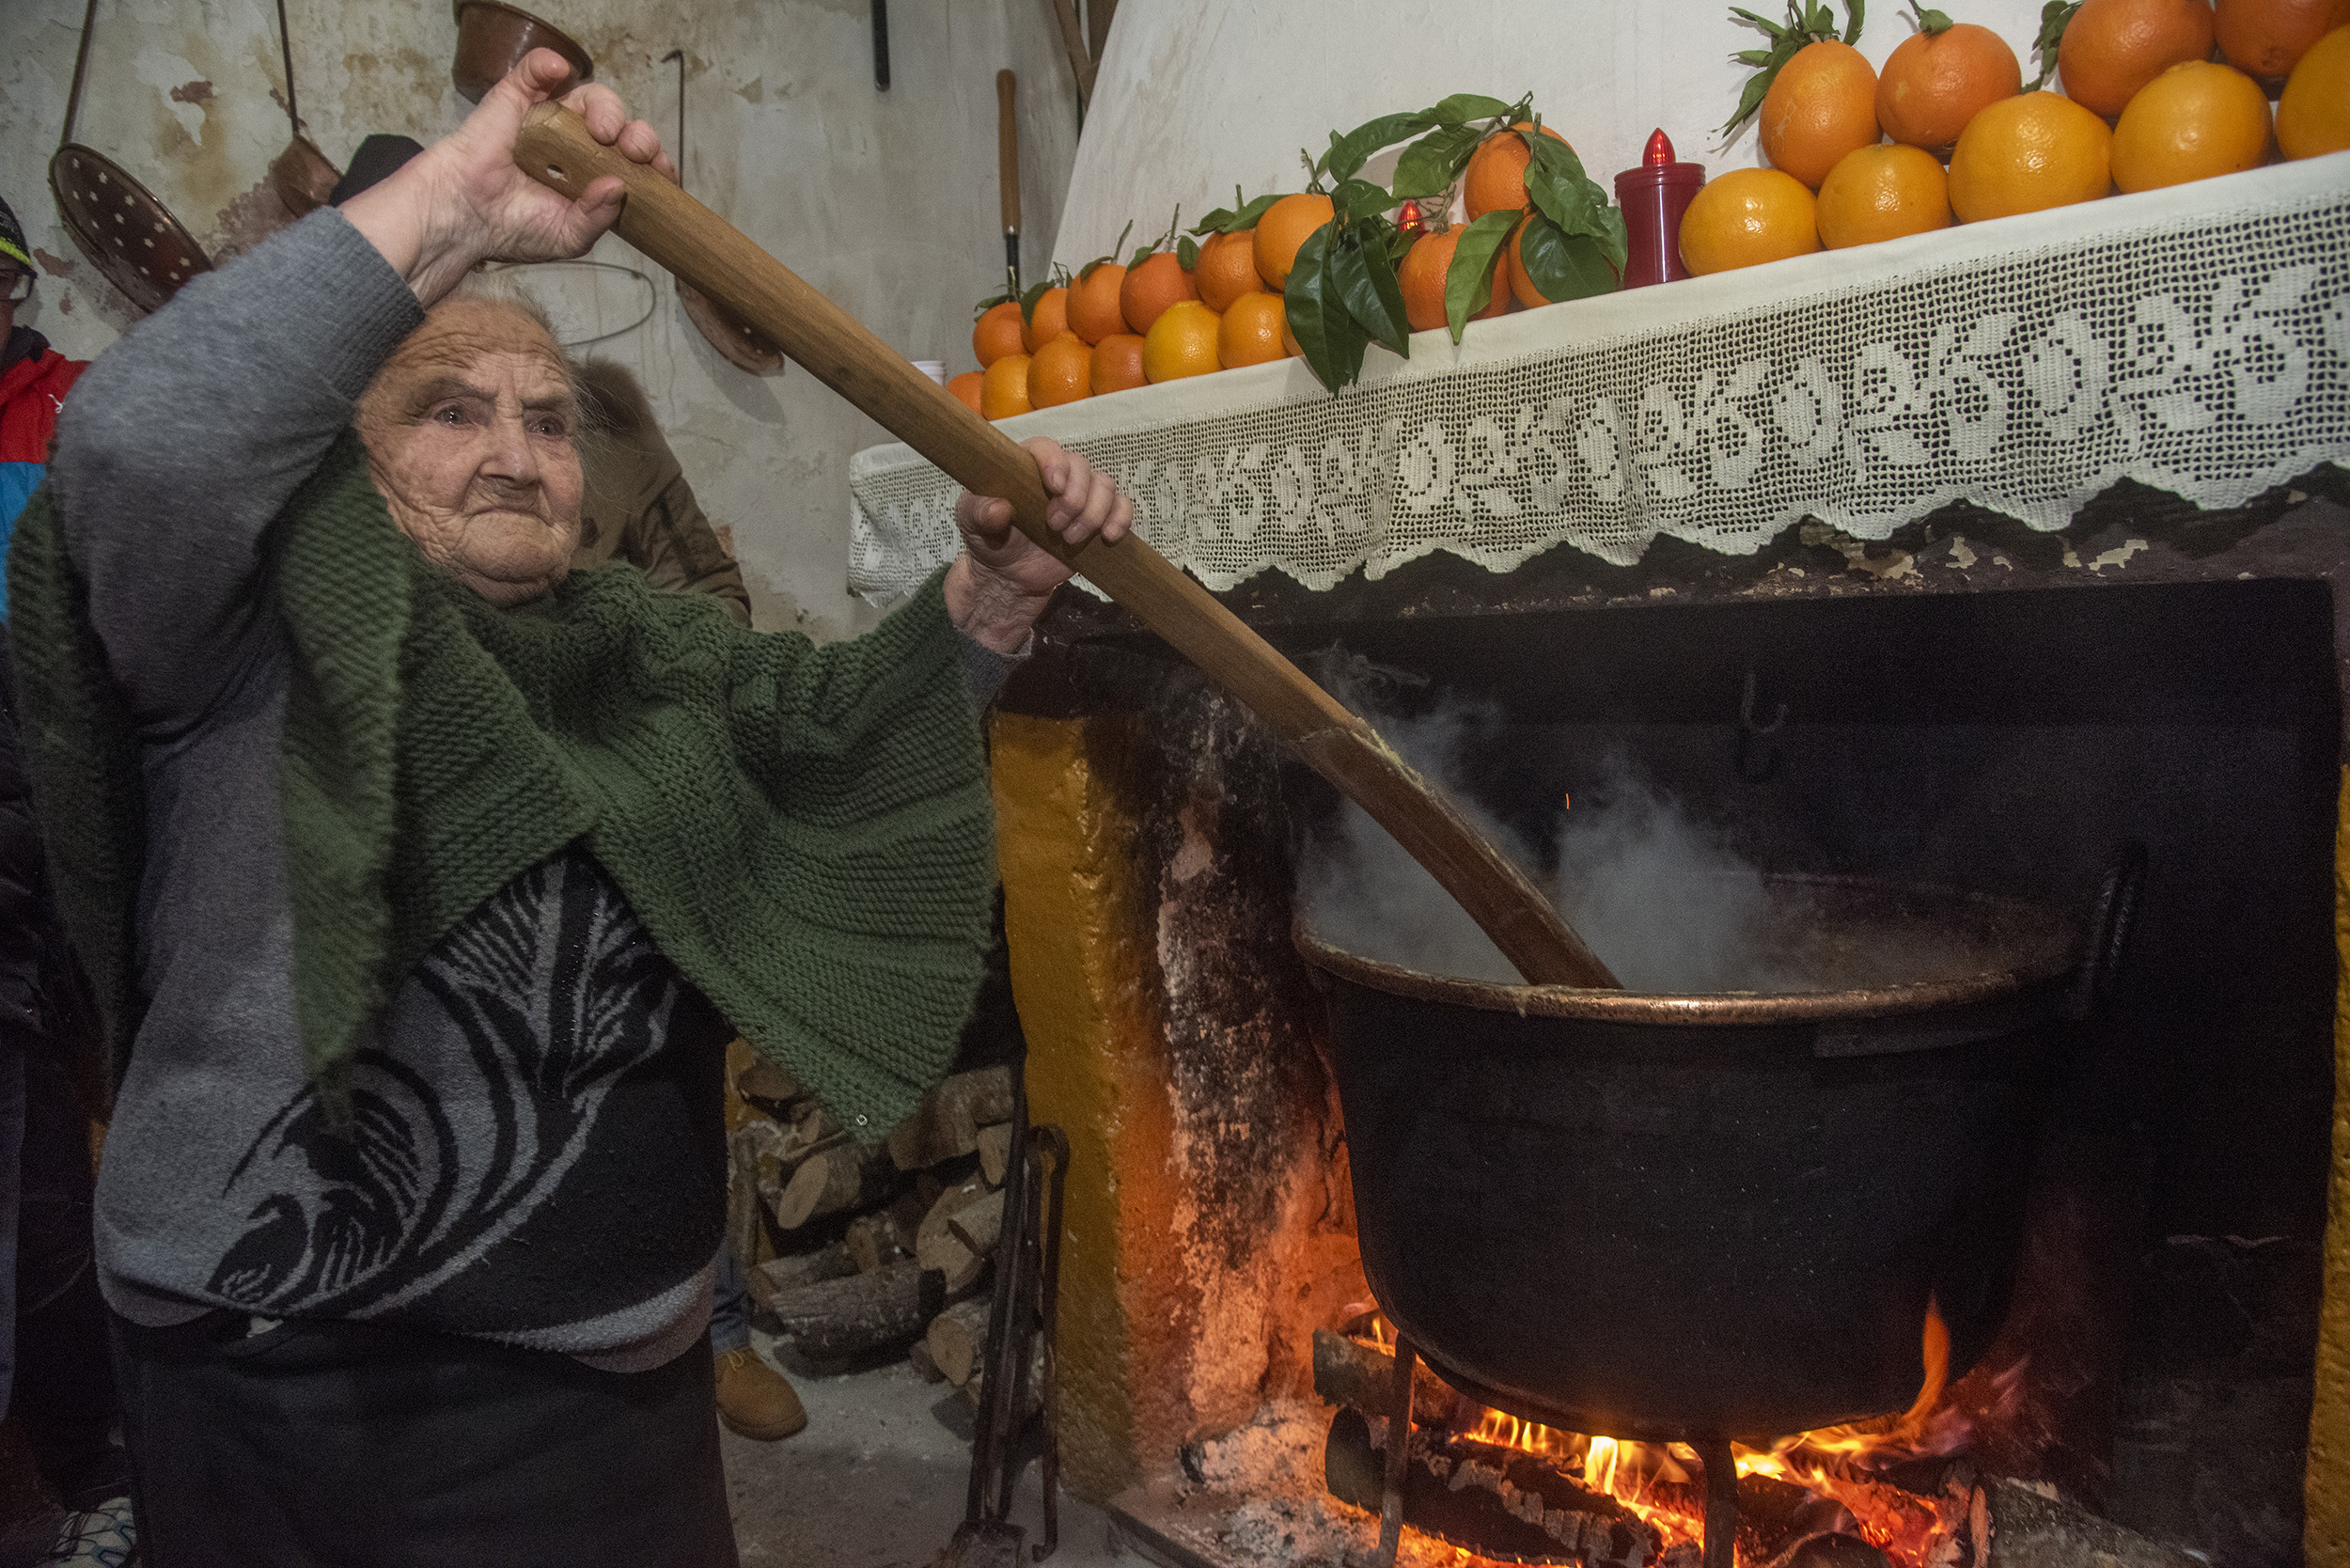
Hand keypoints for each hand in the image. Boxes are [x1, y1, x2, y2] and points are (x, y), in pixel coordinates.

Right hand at [343, 50, 673, 304]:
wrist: (464, 220)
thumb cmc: (514, 231)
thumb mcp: (568, 237)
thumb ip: (598, 217)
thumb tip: (620, 187)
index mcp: (594, 175)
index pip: (636, 160)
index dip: (654, 160)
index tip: (662, 169)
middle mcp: (576, 144)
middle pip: (621, 125)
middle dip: (638, 135)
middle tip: (633, 150)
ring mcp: (548, 120)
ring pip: (590, 97)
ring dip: (607, 108)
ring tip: (603, 131)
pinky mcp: (516, 99)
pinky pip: (536, 69)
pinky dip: (548, 64)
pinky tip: (559, 70)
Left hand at [945, 438, 1133, 654]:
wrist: (1011, 575)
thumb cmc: (991, 540)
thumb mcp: (974, 525)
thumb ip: (981, 513)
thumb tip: (999, 508)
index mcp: (1026, 466)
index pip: (1047, 448)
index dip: (1055, 463)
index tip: (1053, 486)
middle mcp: (1058, 474)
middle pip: (1082, 467)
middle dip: (1075, 497)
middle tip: (1055, 525)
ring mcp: (1082, 495)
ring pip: (1105, 485)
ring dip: (1094, 513)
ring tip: (1071, 539)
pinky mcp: (1099, 516)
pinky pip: (1122, 507)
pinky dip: (1120, 519)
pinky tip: (1107, 536)